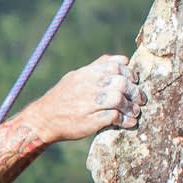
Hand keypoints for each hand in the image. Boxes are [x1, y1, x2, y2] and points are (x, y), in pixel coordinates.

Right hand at [23, 54, 141, 142]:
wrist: (43, 120)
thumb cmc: (62, 97)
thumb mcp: (75, 76)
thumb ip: (98, 68)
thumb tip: (121, 59)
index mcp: (87, 73)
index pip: (116, 66)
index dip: (129, 73)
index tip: (133, 81)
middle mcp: (88, 85)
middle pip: (122, 83)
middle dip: (135, 92)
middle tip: (139, 99)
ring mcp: (89, 103)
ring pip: (119, 99)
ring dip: (131, 107)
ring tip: (135, 112)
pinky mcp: (91, 120)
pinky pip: (115, 117)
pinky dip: (125, 120)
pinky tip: (129, 123)